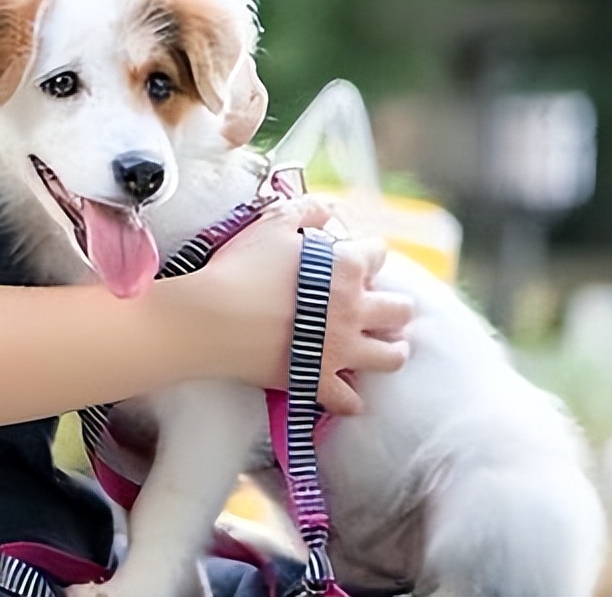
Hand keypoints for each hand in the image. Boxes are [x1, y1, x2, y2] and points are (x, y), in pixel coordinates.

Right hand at [177, 197, 410, 413]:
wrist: (212, 318)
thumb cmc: (240, 267)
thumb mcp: (272, 224)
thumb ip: (306, 211)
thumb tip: (326, 211)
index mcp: (345, 268)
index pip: (379, 255)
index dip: (370, 254)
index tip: (359, 258)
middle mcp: (353, 310)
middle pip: (400, 310)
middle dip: (396, 307)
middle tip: (384, 308)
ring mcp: (339, 350)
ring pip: (390, 357)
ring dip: (393, 351)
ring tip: (388, 349)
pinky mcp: (317, 380)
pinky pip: (348, 400)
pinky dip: (351, 399)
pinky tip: (349, 395)